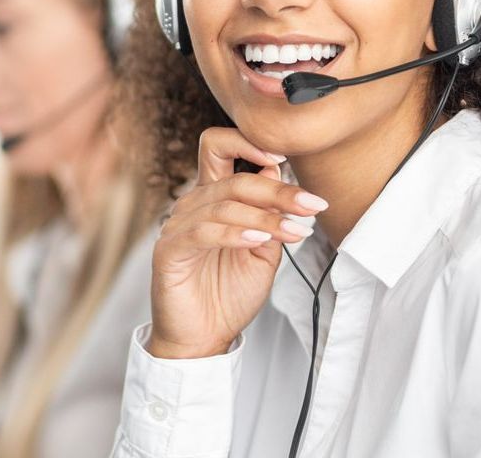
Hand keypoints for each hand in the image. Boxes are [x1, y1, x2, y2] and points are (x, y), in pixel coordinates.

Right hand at [146, 127, 328, 359]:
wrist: (205, 337)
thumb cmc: (229, 293)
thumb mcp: (263, 251)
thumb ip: (270, 217)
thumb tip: (280, 175)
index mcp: (213, 197)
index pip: (220, 147)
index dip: (248, 143)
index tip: (287, 157)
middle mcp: (192, 205)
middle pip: (234, 178)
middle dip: (278, 190)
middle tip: (311, 205)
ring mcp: (178, 226)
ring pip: (224, 205)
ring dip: (265, 217)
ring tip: (295, 231)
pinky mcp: (169, 251)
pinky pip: (202, 232)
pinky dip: (233, 233)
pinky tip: (257, 240)